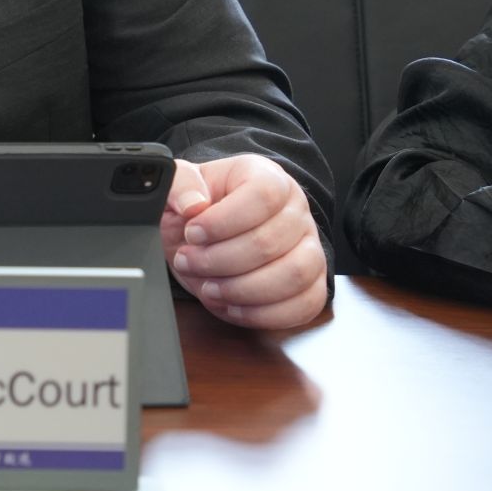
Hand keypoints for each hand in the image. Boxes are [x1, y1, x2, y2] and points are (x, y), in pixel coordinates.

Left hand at [164, 154, 327, 329]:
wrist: (209, 233)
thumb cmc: (200, 207)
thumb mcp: (180, 186)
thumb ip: (179, 184)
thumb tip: (192, 204)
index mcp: (268, 177)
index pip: (263, 196)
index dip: (223, 220)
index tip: (192, 233)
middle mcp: (296, 210)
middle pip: (270, 242)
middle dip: (220, 260)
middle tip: (189, 261)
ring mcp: (310, 248)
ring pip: (293, 276)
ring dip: (242, 290)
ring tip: (209, 287)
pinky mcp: (312, 284)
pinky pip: (303, 306)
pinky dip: (263, 314)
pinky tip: (231, 306)